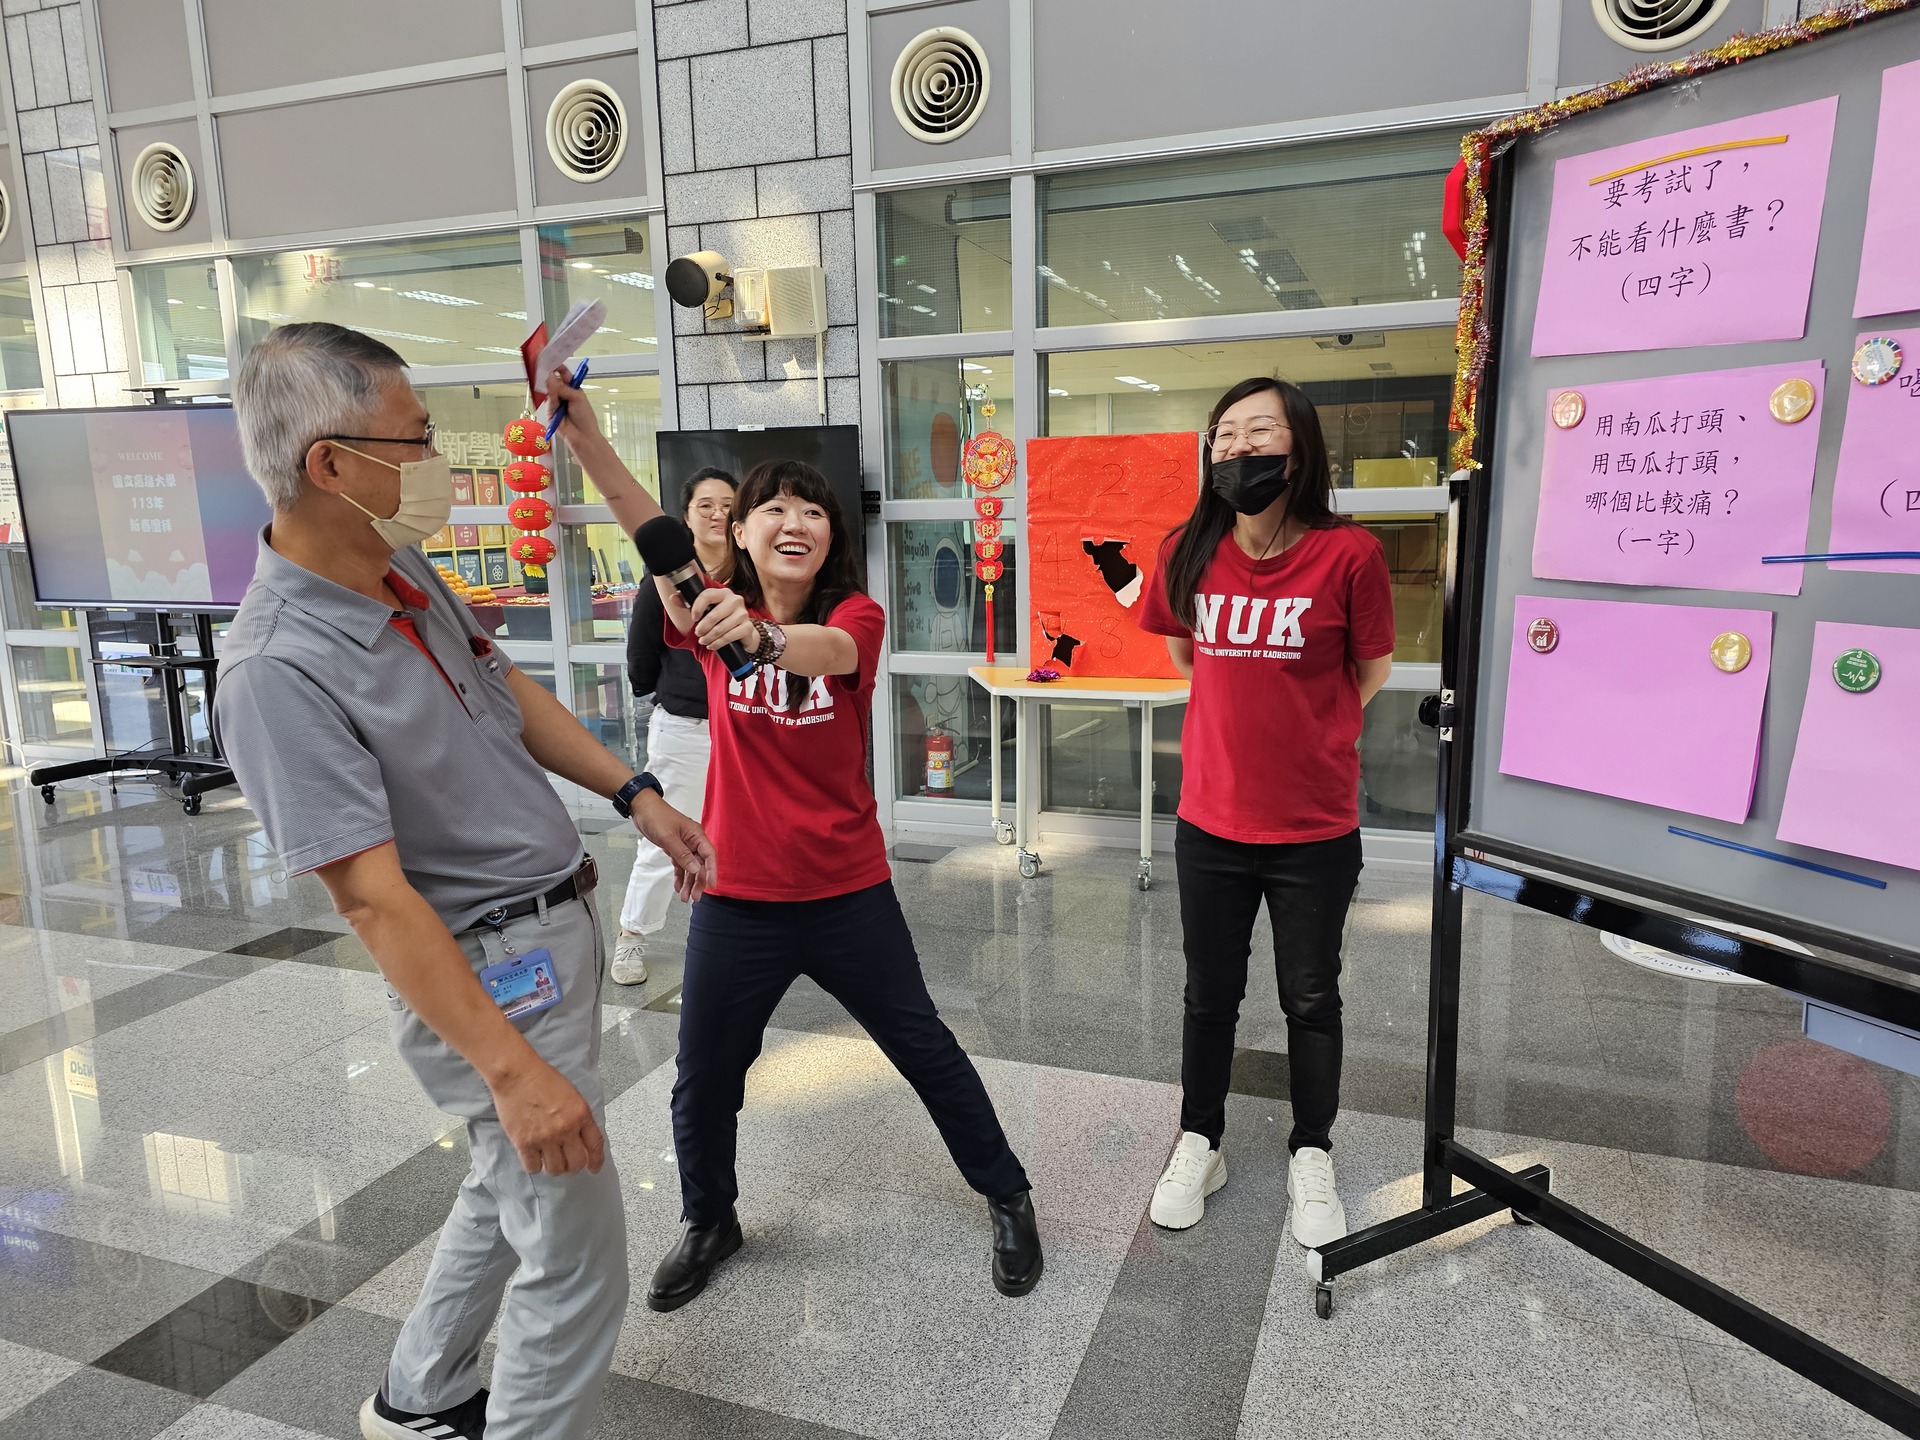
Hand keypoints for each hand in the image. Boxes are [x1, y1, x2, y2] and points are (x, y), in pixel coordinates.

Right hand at [490, 1056, 604, 1175]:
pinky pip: (533, 1167)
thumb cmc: (542, 1079)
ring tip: (549, 1159)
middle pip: (576, 1163)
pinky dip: (534, 1165)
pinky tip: (534, 1157)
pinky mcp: (524, 1143)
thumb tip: (582, 1139)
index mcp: (581, 1114)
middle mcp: (565, 1128)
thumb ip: (579, 1118)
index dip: (596, 1161)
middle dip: (574, 1166)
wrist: (517, 1074)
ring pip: (556, 1169)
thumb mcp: (572, 1095)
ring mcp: (545, 1138)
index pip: (595, 1145)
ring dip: (554, 1168)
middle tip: (567, 1163)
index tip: (594, 1168)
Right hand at [546, 365, 604, 451]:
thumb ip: (564, 388)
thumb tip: (552, 378)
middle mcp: (563, 395)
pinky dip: (551, 395)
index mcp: (572, 389)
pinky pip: (549, 400)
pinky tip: (551, 390)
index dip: (558, 367)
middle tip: (545, 365)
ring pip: (550, 390)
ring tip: (548, 376)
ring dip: (550, 384)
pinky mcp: (550, 412)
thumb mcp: (578, 398)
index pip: (563, 374)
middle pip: (554, 381)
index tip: (553, 361)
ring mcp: (556, 403)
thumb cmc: (585, 418)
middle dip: (550, 374)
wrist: (583, 436)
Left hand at [634, 791, 716, 900]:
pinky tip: (678, 886)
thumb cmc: (656, 816)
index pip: (709, 855)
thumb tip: (695, 869)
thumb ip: (682, 854)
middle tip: (695, 896)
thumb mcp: (668, 837)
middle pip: (700, 864)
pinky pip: (680, 865)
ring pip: (690, 867)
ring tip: (685, 896)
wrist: (642, 809)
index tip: (711, 885)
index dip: (711, 871)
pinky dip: (679, 876)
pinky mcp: (675, 848)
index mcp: (696, 835)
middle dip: (698, 881)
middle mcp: (693, 841)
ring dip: (688, 882)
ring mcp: (684, 845)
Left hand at [690, 588, 758, 656]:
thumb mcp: (705, 610)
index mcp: (723, 593)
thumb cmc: (721, 618)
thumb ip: (689, 604)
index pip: (707, 595)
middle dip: (703, 627)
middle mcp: (735, 600)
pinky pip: (730, 636)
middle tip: (697, 634)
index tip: (693, 618)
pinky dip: (718, 643)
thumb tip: (673, 598)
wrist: (743, 630)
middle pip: (714, 614)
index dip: (697, 607)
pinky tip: (712, 645)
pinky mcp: (748, 627)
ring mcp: (743, 614)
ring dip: (709, 637)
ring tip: (703, 641)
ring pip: (721, 628)